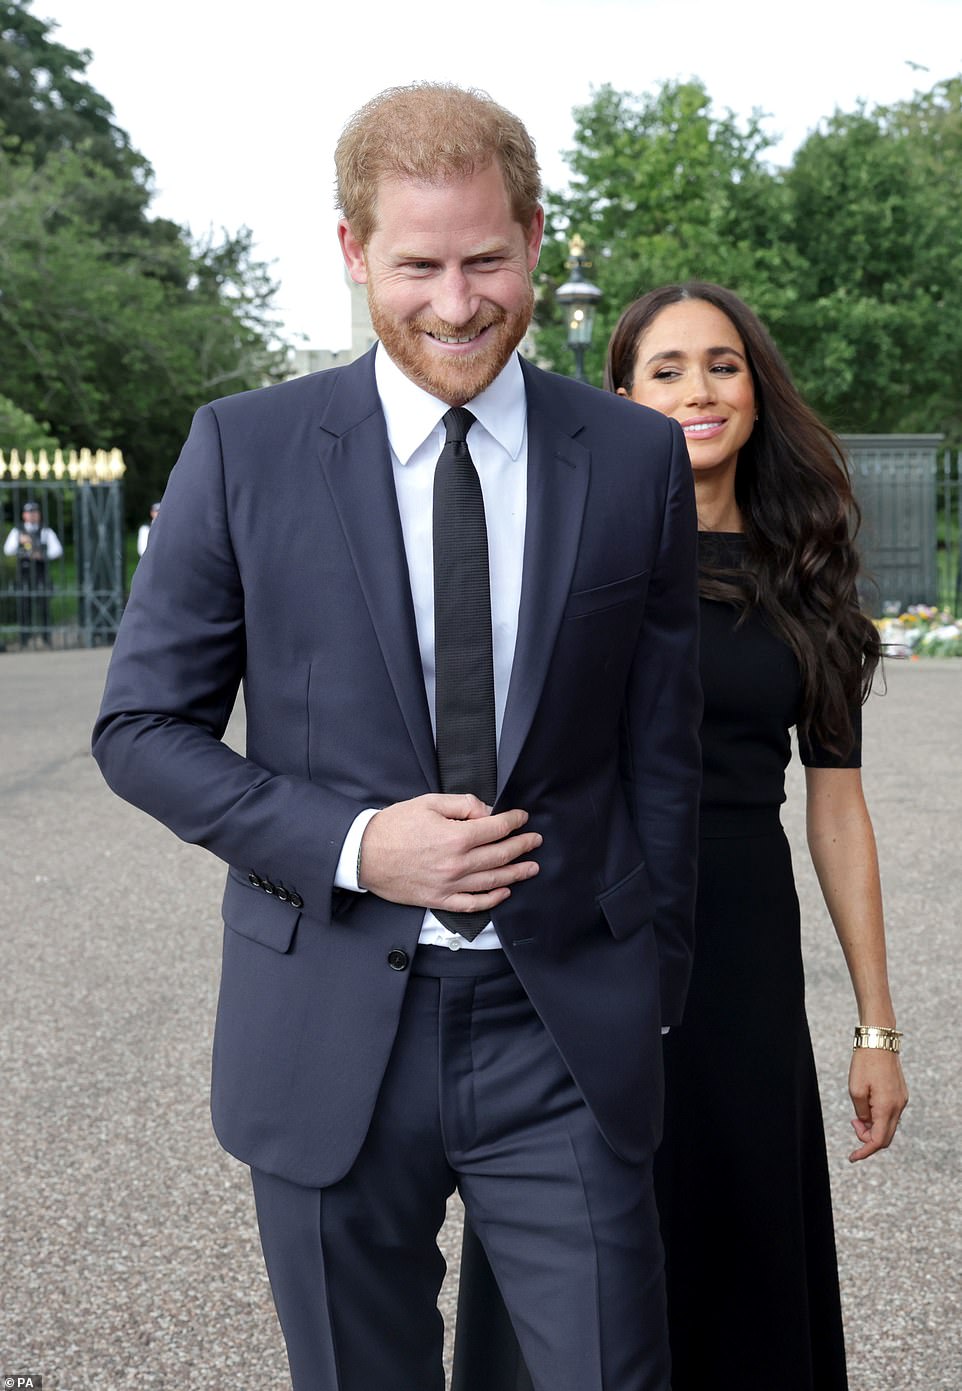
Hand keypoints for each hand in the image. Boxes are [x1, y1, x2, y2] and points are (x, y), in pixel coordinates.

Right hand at [358, 793, 540, 912]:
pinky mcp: (439, 899)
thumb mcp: (428, 803)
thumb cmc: (394, 826)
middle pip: (500, 855)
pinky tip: (504, 892)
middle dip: (522, 846)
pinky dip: (491, 900)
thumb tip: (487, 812)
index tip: (522, 817)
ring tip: (531, 868)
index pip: (497, 829)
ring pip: (492, 881)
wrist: (363, 854)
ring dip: (516, 874)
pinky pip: (472, 904)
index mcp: (456, 837)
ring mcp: (449, 885)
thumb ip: (462, 805)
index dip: (514, 821)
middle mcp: (457, 864)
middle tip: (535, 841)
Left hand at [847, 1048, 908, 1161]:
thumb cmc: (864, 1063)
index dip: (864, 1151)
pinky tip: (866, 1107)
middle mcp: (898, 1107)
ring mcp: (901, 1101)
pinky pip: (890, 1114)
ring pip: (888, 1126)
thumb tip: (866, 1124)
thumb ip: (861, 1113)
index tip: (852, 1157)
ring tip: (857, 1114)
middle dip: (867, 1138)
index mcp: (886, 1108)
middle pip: (886, 1137)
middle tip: (853, 1123)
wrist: (879, 1041)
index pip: (878, 1141)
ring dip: (872, 1127)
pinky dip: (878, 1118)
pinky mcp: (901, 1094)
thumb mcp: (855, 1090)